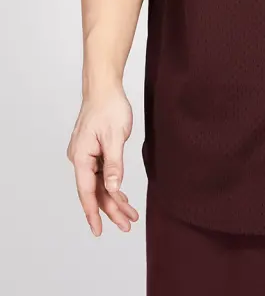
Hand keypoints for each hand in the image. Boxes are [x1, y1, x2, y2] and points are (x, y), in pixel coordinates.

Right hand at [66, 86, 138, 235]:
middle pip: (95, 191)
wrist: (104, 88)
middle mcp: (80, 159)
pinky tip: (121, 195)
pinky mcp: (93, 151)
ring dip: (114, 199)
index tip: (98, 231)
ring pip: (99, 184)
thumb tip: (113, 188)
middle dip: (111, 209)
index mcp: (81, 157)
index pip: (87, 191)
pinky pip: (101, 174)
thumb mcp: (115, 136)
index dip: (93, 213)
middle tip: (127, 224)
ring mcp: (85, 155)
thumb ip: (114, 164)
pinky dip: (112, 185)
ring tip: (130, 215)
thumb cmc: (109, 107)